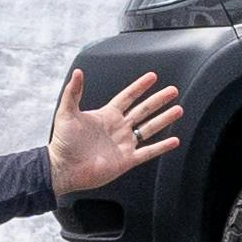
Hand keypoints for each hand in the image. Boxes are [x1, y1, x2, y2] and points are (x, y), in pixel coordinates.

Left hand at [47, 70, 185, 193]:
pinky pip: (148, 152)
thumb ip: (73, 92)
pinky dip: (161, 147)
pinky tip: (174, 141)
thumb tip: (78, 72)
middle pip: (143, 110)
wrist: (63, 169)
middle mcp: (118, 128)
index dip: (139, 87)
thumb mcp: (66, 113)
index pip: (127, 97)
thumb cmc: (63, 142)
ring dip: (164, 119)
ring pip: (149, 129)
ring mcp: (124, 144)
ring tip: (178, 110)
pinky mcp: (127, 160)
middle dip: (158, 100)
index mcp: (107, 115)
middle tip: (173, 90)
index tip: (152, 77)